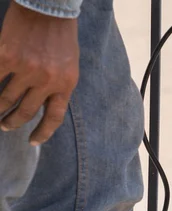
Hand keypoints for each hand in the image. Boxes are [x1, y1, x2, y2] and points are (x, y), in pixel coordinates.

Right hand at [0, 1, 78, 144]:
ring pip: (6, 99)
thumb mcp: (69, 66)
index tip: (33, 141)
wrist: (49, 9)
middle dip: (14, 122)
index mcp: (65, 84)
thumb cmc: (61, 37)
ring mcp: (26, 69)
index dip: (42, 133)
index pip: (53, 118)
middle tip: (6, 126)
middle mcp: (47, 81)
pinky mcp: (7, 57)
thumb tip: (45, 106)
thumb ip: (58, 86)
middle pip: (26, 112)